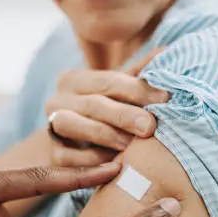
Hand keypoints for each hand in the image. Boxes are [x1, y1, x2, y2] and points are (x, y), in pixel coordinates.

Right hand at [46, 49, 169, 166]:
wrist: (72, 145)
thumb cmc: (103, 114)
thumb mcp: (119, 93)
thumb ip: (138, 76)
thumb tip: (166, 52)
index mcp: (74, 79)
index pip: (108, 81)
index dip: (137, 89)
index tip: (165, 99)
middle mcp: (57, 100)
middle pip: (92, 104)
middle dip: (124, 115)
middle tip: (150, 126)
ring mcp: (51, 126)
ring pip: (72, 125)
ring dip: (105, 135)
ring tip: (131, 144)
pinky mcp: (52, 154)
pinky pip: (68, 157)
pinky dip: (92, 160)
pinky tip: (115, 164)